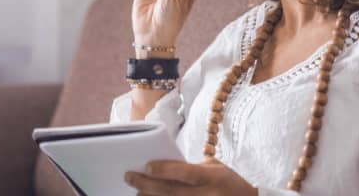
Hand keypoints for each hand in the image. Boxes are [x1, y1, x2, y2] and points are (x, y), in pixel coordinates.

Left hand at [124, 158, 258, 195]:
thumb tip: (164, 166)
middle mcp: (207, 195)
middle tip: (129, 177)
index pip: (185, 173)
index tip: (147, 165)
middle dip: (147, 184)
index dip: (165, 169)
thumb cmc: (229, 182)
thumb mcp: (215, 168)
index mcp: (211, 178)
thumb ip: (192, 166)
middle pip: (171, 191)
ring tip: (136, 193)